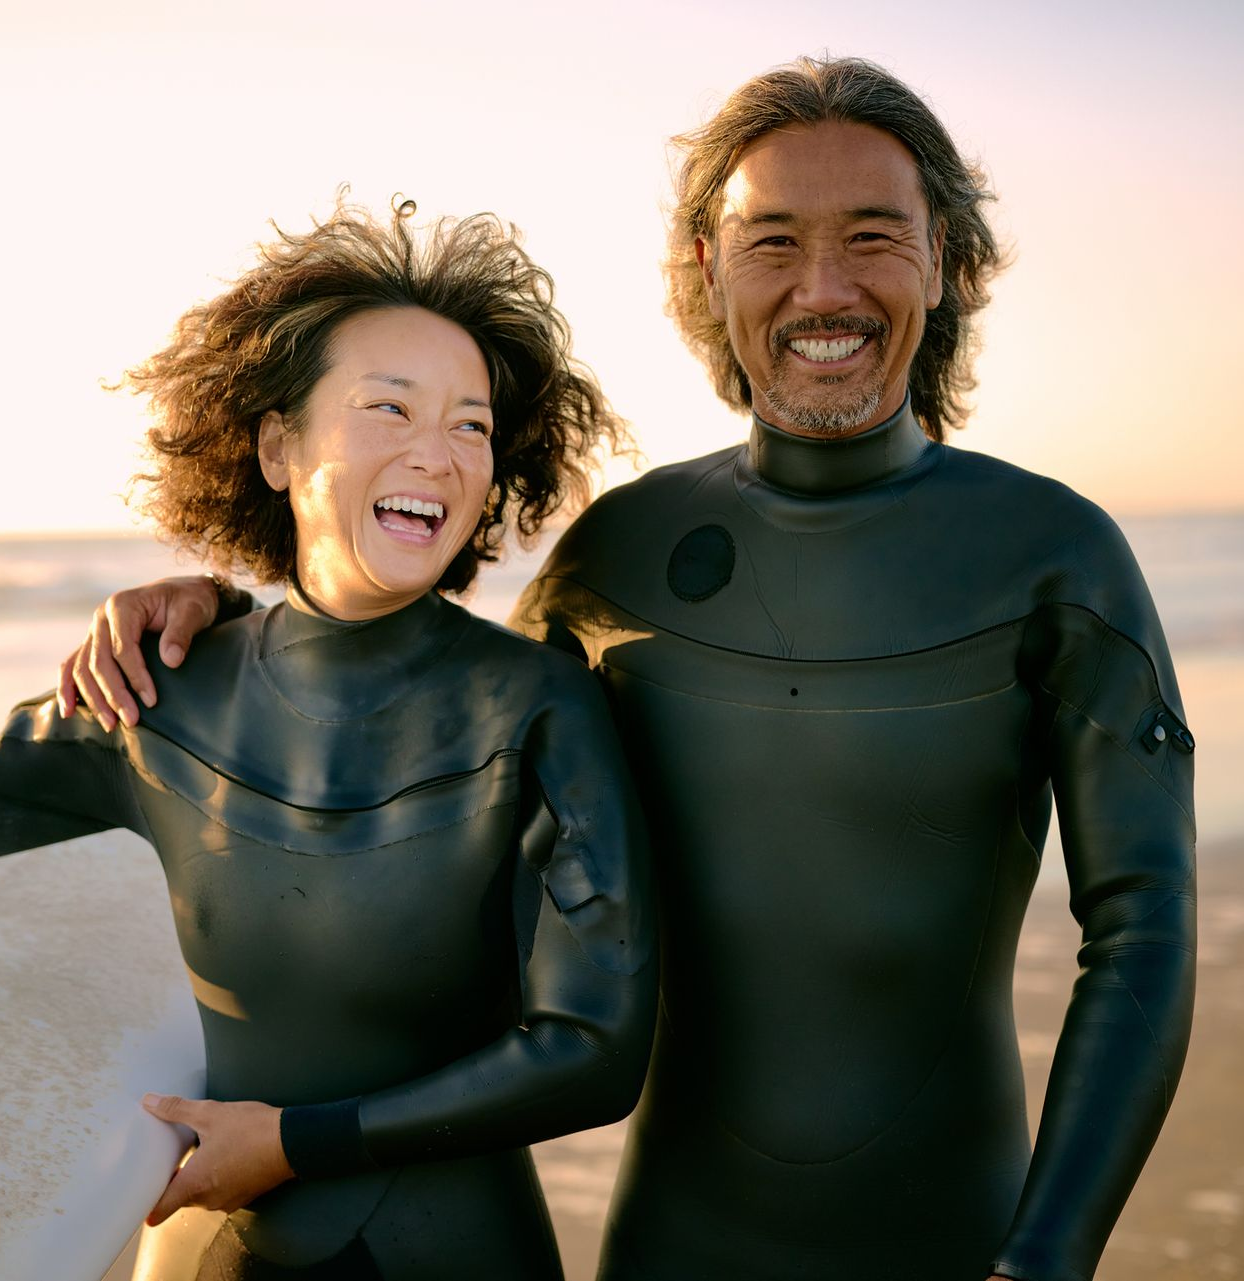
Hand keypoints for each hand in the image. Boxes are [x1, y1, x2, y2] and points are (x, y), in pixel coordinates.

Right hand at [56, 576, 220, 729]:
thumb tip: (171, 660)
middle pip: (99, 662)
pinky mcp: (95, 643)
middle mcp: (102, 618)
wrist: (184, 593)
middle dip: (114, 695)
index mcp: (123, 606)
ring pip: (83, 668)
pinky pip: (74, 665)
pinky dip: (68, 688)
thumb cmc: (189, 600)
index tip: (151, 701)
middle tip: (131, 720)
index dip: (135, 677)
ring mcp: (95, 631)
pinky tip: (70, 711)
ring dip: (93, 699)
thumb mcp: (193, 610)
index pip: (122, 648)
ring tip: (110, 724)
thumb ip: (181, 633)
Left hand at [142, 1093, 294, 1225]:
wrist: (293, 1140)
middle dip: (178, 1180)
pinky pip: (222, 1192)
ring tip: (207, 1152)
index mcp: (195, 1183)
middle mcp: (208, 1199)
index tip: (143, 1194)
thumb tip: (150, 1102)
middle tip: (179, 1156)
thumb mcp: (210, 1113)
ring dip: (201, 1178)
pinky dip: (221, 1179)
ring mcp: (228, 1200)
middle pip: (181, 1198)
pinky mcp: (245, 1196)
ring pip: (203, 1195)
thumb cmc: (251, 1129)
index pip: (159, 1210)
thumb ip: (176, 1109)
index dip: (147, 1205)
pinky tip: (229, 1156)